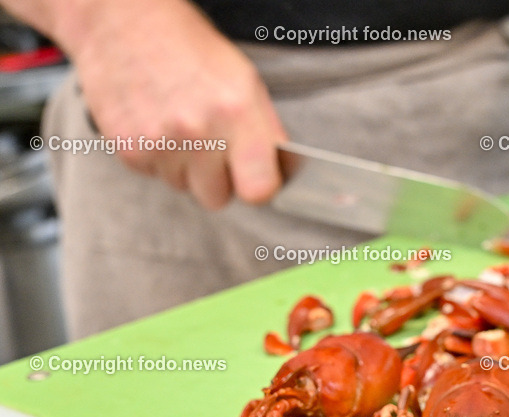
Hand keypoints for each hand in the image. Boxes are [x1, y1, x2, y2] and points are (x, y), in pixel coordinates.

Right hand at [69, 0, 285, 208]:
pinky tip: (157, 123)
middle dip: (218, 179)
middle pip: (218, 198)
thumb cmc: (189, 47)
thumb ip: (265, 131)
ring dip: (185, 167)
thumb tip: (282, 174)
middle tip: (212, 146)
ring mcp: (160, 143)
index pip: (259, 190)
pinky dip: (157, 157)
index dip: (259, 186)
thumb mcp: (245, 81)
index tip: (255, 177)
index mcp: (237, 114)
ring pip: (184, 187)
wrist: (122, 21)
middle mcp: (198, 132)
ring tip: (180, 126)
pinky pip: (154, 175)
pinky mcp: (129, 150)